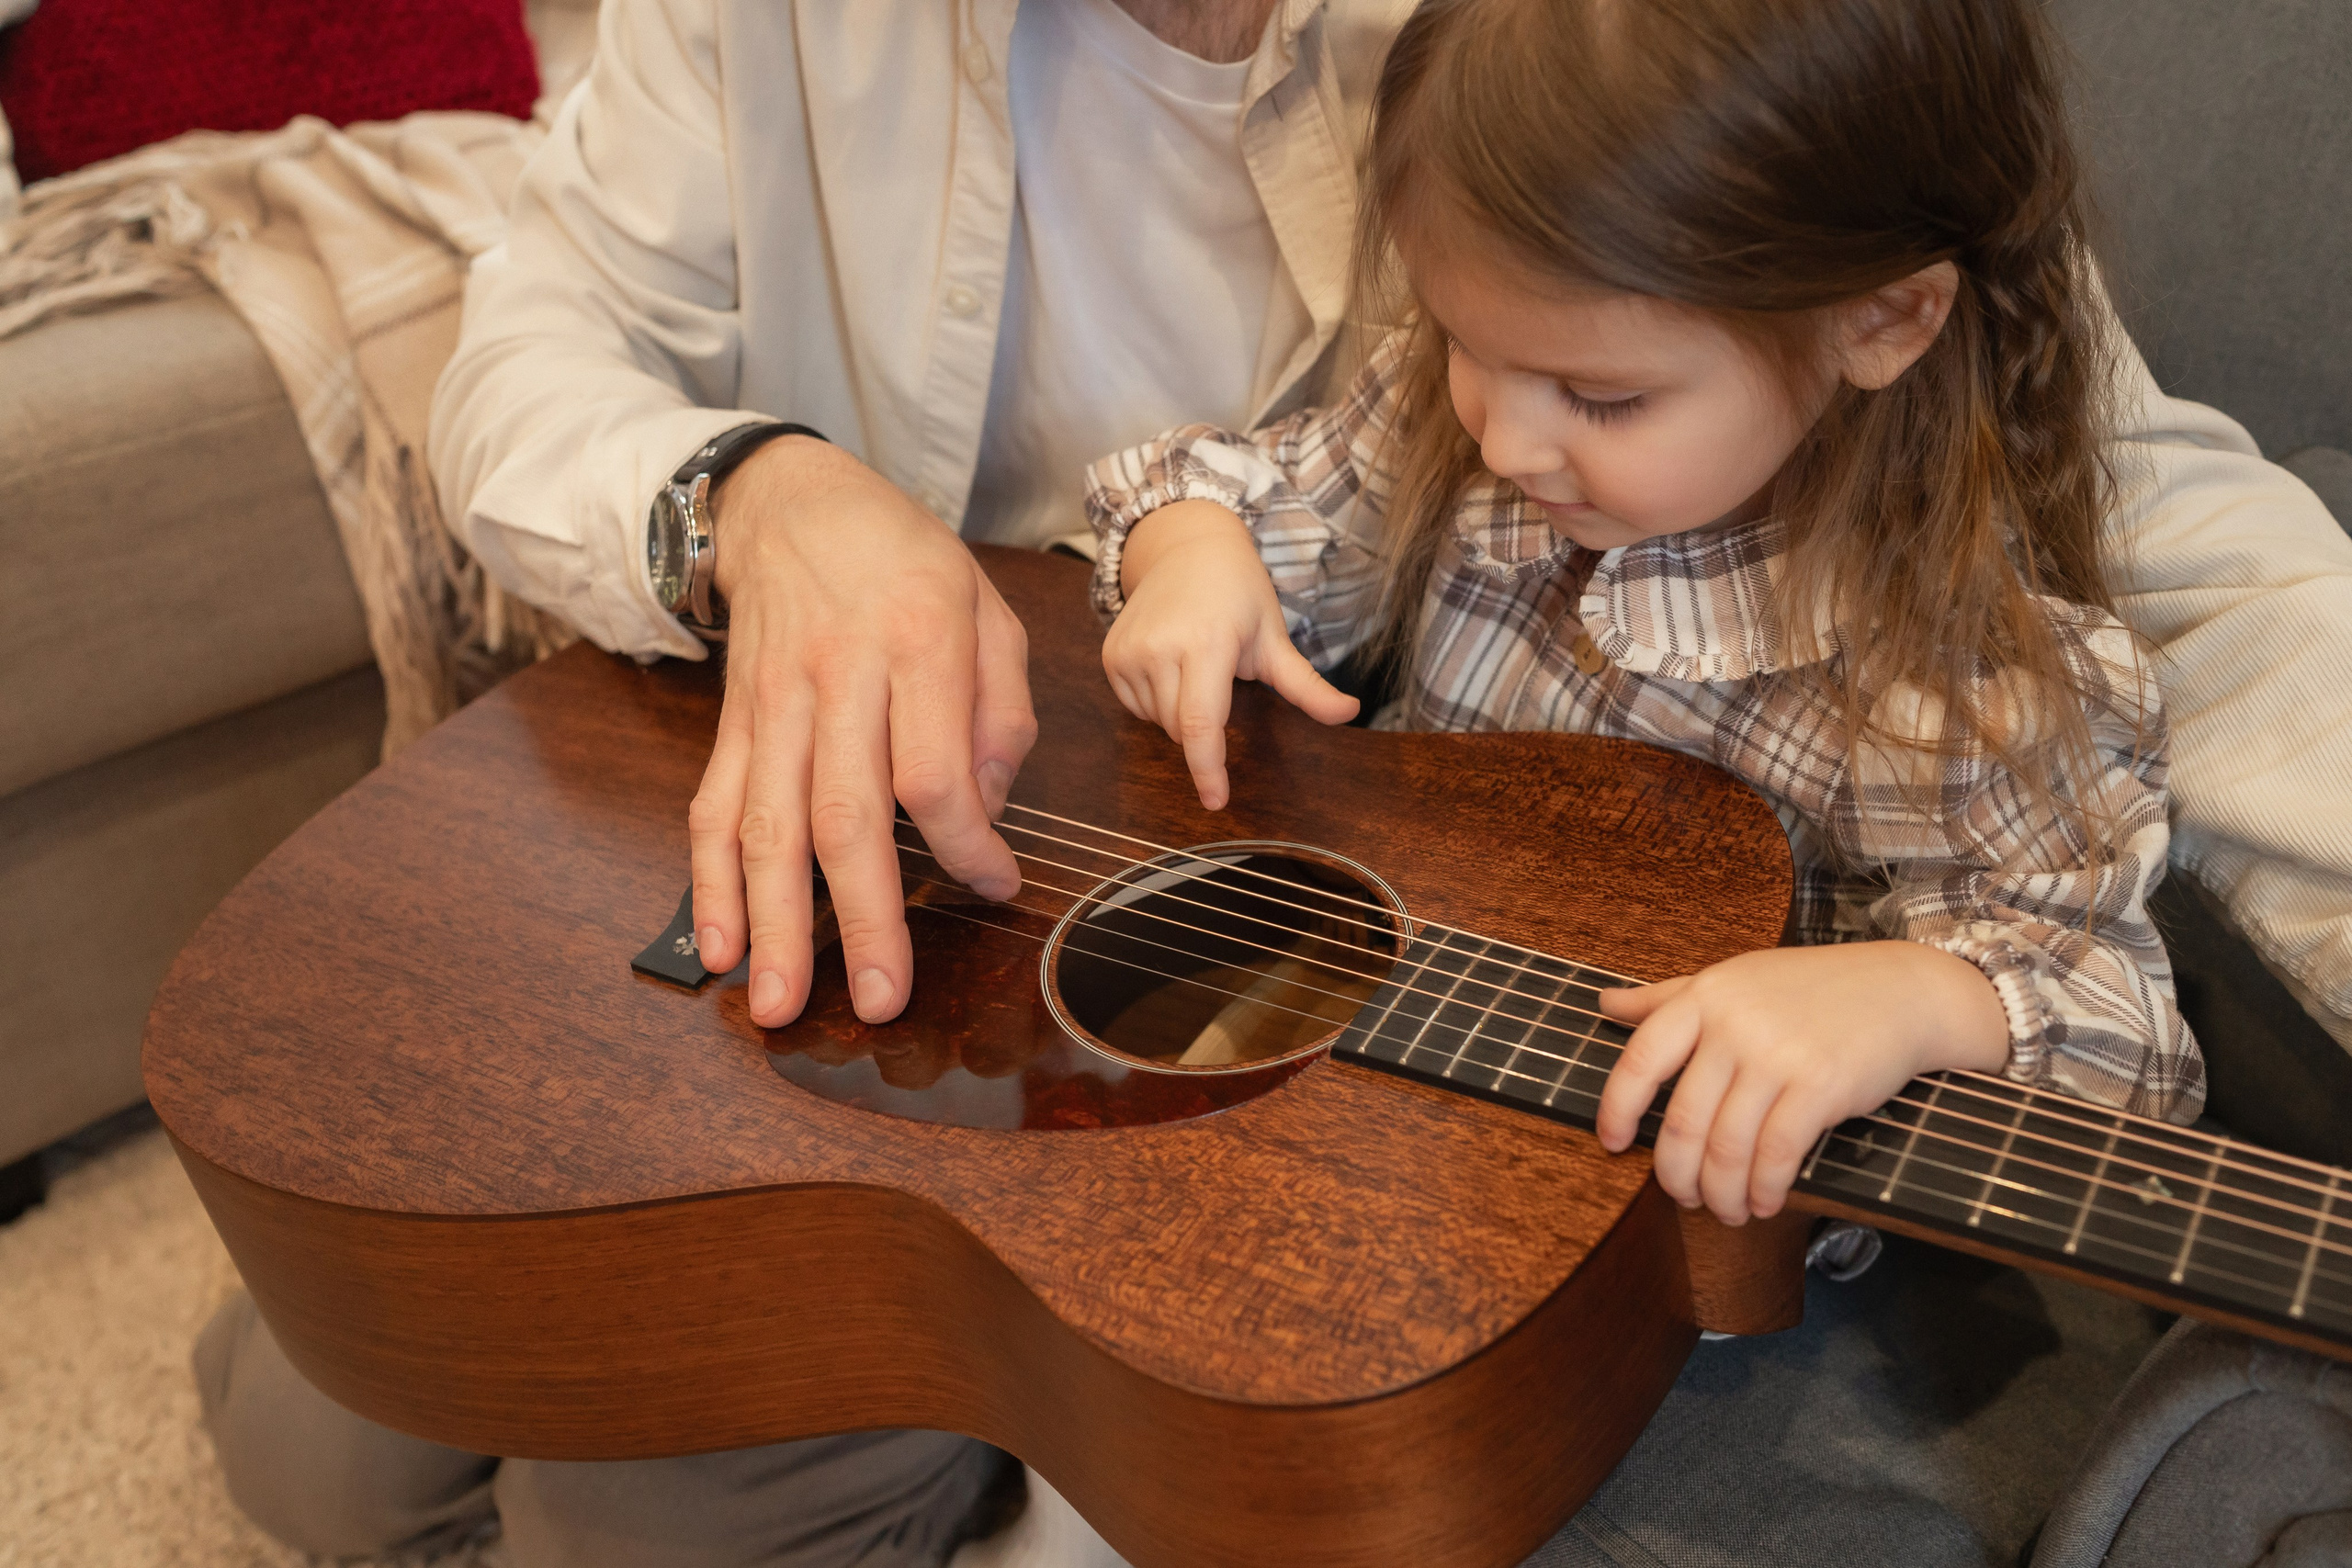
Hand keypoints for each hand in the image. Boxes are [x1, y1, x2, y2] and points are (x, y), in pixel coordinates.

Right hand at [688, 436, 1035, 1028]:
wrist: (793, 504)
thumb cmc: (904, 562)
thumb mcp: (987, 611)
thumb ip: (1000, 713)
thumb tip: (986, 815)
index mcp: (917, 643)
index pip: (934, 772)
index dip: (966, 845)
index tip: (994, 886)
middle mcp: (838, 678)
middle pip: (847, 814)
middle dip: (863, 919)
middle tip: (879, 1000)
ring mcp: (773, 705)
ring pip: (769, 824)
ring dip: (773, 923)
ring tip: (778, 1004)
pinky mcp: (733, 724)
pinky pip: (713, 809)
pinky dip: (711, 883)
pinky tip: (720, 945)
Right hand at [1103, 500, 1358, 807]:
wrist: (1184, 547)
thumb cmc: (1238, 593)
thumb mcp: (1274, 637)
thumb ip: (1306, 685)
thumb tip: (1351, 714)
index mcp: (1206, 644)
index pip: (1201, 724)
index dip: (1208, 769)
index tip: (1216, 801)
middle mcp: (1160, 648)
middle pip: (1183, 731)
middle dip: (1206, 727)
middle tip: (1221, 680)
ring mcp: (1129, 652)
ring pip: (1160, 723)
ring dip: (1181, 714)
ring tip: (1195, 665)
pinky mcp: (1110, 656)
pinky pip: (1137, 708)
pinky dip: (1158, 702)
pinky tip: (1171, 666)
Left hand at [1592, 942, 2009, 1224]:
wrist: (1900, 990)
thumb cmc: (1810, 988)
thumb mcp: (1733, 981)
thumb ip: (1667, 997)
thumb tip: (1606, 1006)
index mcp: (1704, 998)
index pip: (1639, 1061)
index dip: (1617, 1111)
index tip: (1612, 1145)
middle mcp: (1733, 1026)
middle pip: (1682, 1120)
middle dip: (1675, 1175)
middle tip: (1683, 1198)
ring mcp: (1776, 1056)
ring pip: (1727, 1147)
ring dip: (1722, 1193)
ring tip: (1728, 1209)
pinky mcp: (1819, 1087)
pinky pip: (1776, 1154)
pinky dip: (1764, 1189)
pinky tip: (1765, 1202)